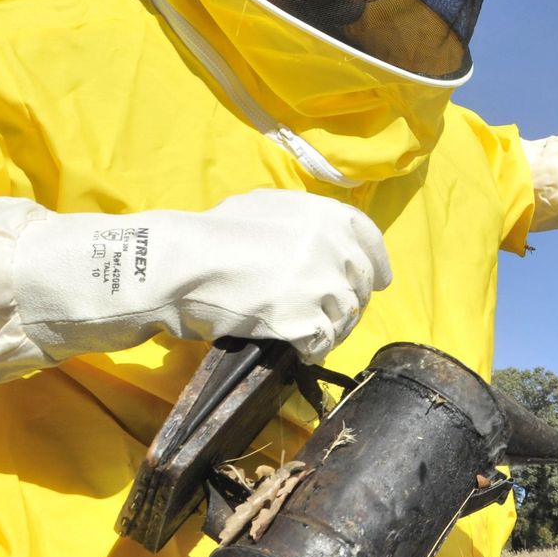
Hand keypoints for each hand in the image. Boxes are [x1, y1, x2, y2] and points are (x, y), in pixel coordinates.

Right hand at [13, 188, 390, 363]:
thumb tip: (324, 237)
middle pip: (359, 286)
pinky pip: (323, 344)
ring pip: (346, 318)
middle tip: (321, 312)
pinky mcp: (306, 322)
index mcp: (327, 215)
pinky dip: (311, 349)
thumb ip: (303, 220)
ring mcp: (323, 287)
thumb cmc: (211, 233)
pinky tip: (294, 346)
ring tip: (302, 330)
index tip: (377, 282)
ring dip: (328, 327)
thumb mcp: (265, 207)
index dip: (376, 266)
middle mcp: (334, 249)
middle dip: (346, 301)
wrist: (180, 265)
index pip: (371, 243)